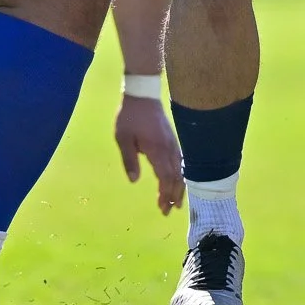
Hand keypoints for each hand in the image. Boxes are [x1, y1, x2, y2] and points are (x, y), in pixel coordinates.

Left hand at [115, 95, 184, 214]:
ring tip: (177, 201)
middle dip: (173, 195)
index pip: (165, 177)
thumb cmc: (129, 116)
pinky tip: (178, 181)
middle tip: (169, 210)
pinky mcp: (172, 139)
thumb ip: (129, 160)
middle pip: (176, 176)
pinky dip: (180, 175)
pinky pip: (180, 161)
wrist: (142, 94)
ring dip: (179, 187)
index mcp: (156, 150)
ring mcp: (172, 143)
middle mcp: (168, 148)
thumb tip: (134, 181)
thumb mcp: (123, 138)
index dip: (165, 194)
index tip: (162, 207)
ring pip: (180, 170)